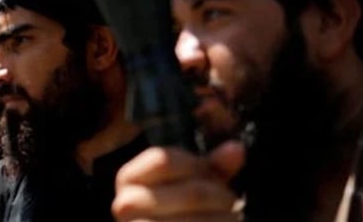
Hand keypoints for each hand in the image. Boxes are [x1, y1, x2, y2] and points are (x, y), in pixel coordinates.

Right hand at [112, 141, 244, 221]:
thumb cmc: (174, 211)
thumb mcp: (187, 183)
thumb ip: (210, 166)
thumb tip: (236, 148)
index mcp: (128, 177)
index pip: (164, 159)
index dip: (198, 165)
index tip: (213, 175)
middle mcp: (126, 203)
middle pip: (191, 193)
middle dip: (221, 197)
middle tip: (232, 202)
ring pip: (197, 220)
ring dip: (223, 218)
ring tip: (230, 217)